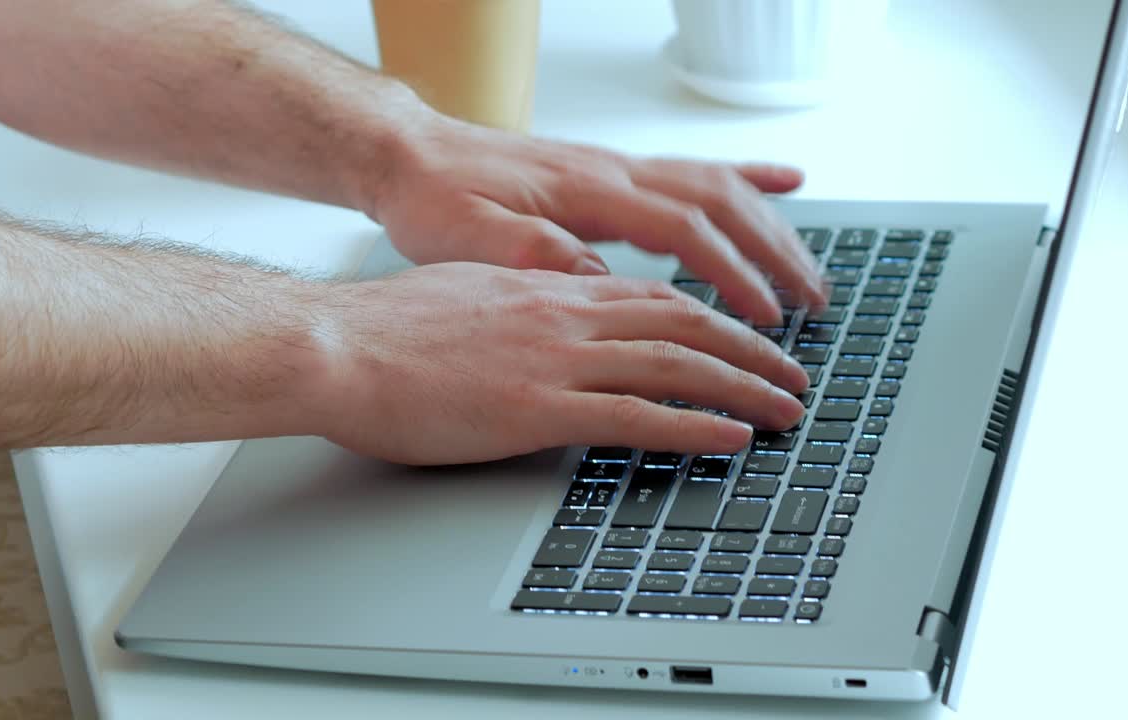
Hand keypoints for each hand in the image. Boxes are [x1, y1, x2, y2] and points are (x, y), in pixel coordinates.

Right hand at [310, 262, 807, 464]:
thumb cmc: (387, 328)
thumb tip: (549, 312)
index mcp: (548, 289)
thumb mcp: (469, 291)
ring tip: (785, 409)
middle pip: (684, 324)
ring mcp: (554, 359)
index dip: (712, 318)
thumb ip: (522, 299)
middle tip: (792, 375)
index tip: (746, 336)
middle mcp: (565, 314)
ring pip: (674, 364)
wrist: (335, 346)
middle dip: (749, 350)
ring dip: (742, 387)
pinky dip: (692, 425)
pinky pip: (634, 415)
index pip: (653, 297)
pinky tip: (730, 436)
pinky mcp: (536, 407)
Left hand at [370, 114, 825, 326]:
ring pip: (719, 188)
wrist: (412, 157)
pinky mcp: (615, 173)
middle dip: (774, 255)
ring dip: (771, 227)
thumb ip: (534, 256)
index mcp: (586, 193)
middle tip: (812, 305)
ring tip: (808, 272)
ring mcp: (620, 169)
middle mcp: (615, 173)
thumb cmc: (435, 201)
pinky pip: (696, 170)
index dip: (732, 276)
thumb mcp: (467, 240)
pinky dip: (748, 180)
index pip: (684, 230)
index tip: (765, 319)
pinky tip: (783, 186)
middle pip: (720, 205)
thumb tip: (600, 282)